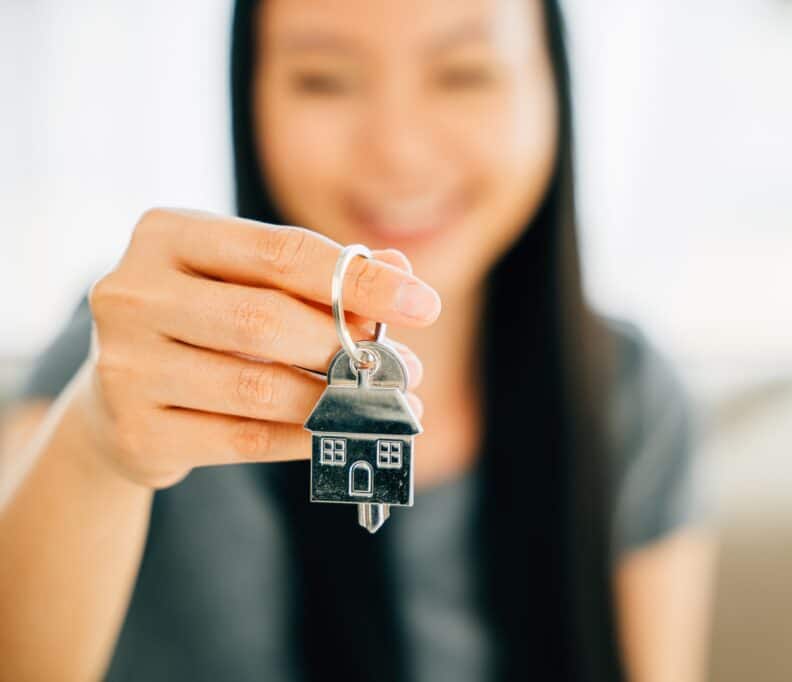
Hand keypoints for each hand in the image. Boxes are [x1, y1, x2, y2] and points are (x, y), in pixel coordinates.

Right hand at [81, 208, 439, 488]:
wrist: (119, 399)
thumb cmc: (205, 323)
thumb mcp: (251, 281)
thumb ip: (320, 272)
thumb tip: (401, 268)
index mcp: (165, 234)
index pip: (280, 251)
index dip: (360, 281)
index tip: (425, 306)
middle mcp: (130, 293)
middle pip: (264, 320)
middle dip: (347, 346)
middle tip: (404, 367)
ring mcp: (124, 367)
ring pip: (256, 387)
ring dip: (336, 400)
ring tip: (387, 404)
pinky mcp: (135, 433)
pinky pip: (243, 439)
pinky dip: (305, 438)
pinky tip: (343, 432)